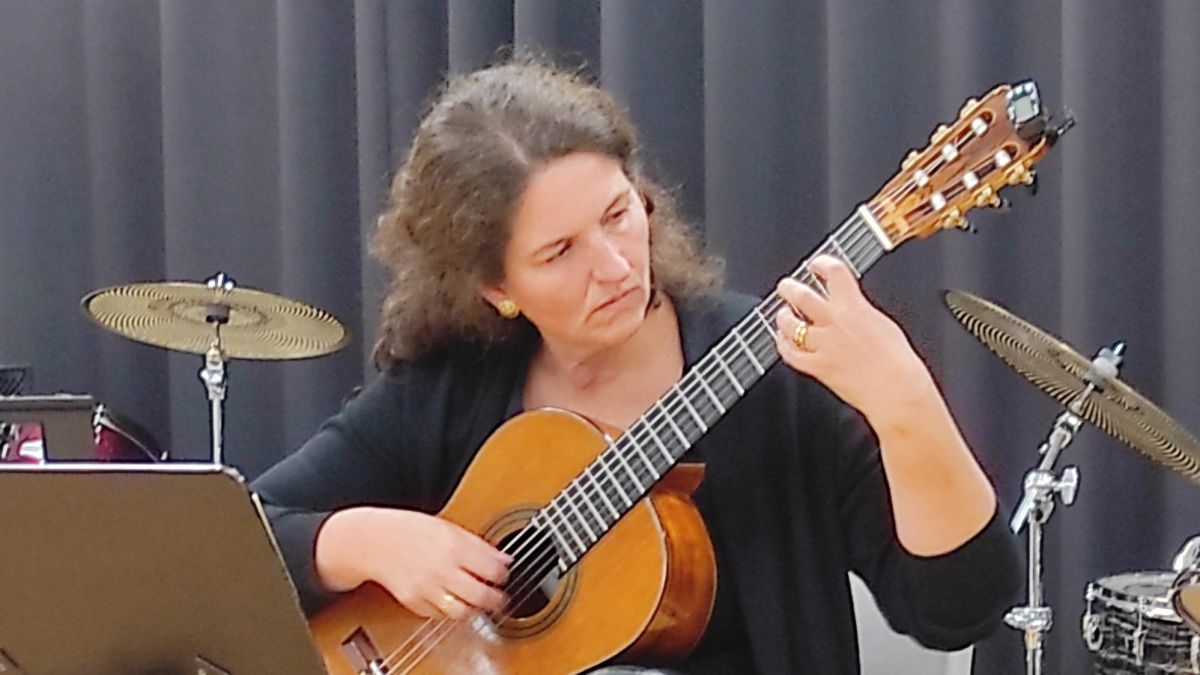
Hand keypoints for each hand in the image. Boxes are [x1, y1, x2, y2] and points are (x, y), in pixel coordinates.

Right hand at [315, 507, 510, 619]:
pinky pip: (439, 615)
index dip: (503, 575)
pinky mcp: (414, 602)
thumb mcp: (449, 527)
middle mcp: (441, 570)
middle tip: (498, 598)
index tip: (503, 575)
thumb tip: (505, 559)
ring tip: (475, 601)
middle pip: (481, 596)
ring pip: (462, 612)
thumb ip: (479, 545)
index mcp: (453, 547)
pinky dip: (449, 611)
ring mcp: (427, 588)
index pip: (492, 570)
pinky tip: (450, 599)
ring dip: (473, 609)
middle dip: (495, 600)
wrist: (375, 541)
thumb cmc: (411, 530)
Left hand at [773, 255, 938, 425]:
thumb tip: (852, 307)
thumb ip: (861, 312)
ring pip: (790, 324)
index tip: (816, 264)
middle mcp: (835, 322)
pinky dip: (783, 346)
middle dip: (789, 288)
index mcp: (855, 308)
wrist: (898, 392)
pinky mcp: (818, 367)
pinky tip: (783, 342)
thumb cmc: (899, 363)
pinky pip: (791, 354)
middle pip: (801, 296)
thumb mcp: (884, 324)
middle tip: (785, 286)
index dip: (821, 264)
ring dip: (783, 317)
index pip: (834, 273)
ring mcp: (823, 345)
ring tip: (783, 314)